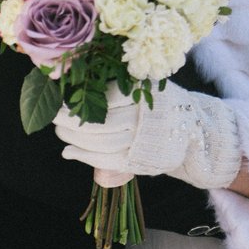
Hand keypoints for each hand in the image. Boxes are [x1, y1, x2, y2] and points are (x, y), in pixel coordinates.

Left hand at [54, 84, 241, 190]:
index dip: (80, 101)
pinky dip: (84, 157)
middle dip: (71, 122)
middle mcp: (145, 119)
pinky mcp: (139, 162)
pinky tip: (69, 152)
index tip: (60, 100)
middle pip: (99, 123)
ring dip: (74, 139)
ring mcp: (142, 143)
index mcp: (146, 95)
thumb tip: (78, 89)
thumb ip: (119, 87)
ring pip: (100, 143)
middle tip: (54, 117)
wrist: (194, 131)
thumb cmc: (162, 104)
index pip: (106, 100)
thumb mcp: (148, 86)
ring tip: (61, 133)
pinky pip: (107, 162)